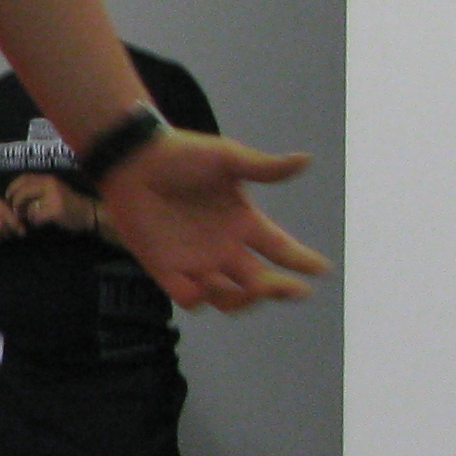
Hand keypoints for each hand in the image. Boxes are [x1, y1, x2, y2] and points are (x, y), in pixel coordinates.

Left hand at [0, 173, 92, 236]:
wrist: (90, 213)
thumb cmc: (69, 203)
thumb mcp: (54, 189)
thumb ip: (37, 188)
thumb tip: (14, 192)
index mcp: (48, 178)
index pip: (22, 179)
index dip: (11, 188)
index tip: (8, 198)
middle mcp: (50, 184)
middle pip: (21, 193)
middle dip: (15, 204)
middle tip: (16, 213)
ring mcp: (53, 197)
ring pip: (27, 206)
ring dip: (26, 215)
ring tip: (30, 218)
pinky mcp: (55, 210)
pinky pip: (35, 217)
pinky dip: (35, 222)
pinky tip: (41, 223)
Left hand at [92, 131, 326, 312]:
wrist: (132, 160)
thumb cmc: (181, 155)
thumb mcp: (228, 158)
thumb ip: (264, 167)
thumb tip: (307, 160)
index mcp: (243, 222)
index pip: (281, 249)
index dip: (302, 260)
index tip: (322, 269)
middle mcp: (224, 248)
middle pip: (261, 282)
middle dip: (280, 289)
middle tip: (293, 288)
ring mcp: (196, 262)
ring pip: (229, 299)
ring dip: (243, 298)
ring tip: (250, 285)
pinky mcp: (166, 270)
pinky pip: (189, 299)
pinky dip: (201, 298)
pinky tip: (206, 283)